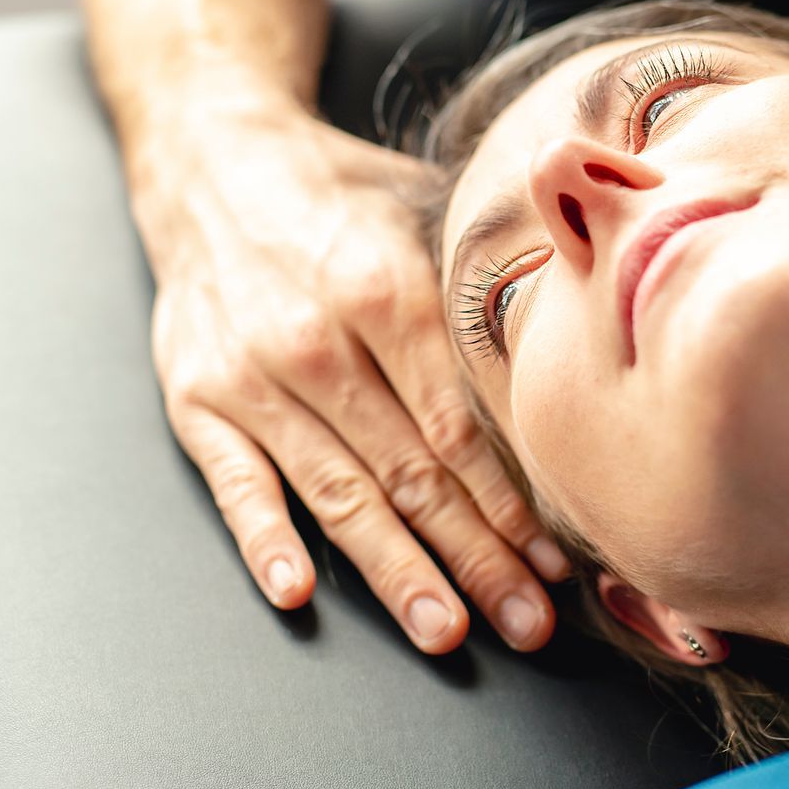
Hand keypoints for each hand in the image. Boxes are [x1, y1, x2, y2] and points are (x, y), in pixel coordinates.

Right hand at [132, 105, 568, 651]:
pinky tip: (298, 592)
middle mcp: (318, 342)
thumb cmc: (340, 195)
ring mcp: (251, 380)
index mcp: (386, 291)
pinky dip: (264, 538)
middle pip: (411, 473)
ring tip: (446, 630)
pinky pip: (236, 484)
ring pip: (338, 493)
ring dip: (396, 570)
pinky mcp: (196, 403)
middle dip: (476, 557)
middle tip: (528, 622)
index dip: (511, 501)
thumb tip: (592, 328)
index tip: (557, 559)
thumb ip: (492, 278)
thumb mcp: (424, 209)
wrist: (209, 158)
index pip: (461, 425)